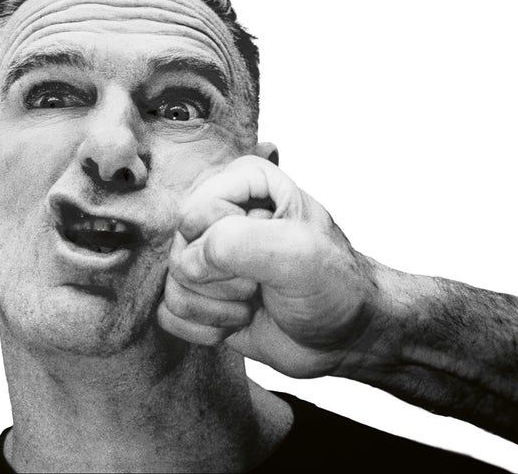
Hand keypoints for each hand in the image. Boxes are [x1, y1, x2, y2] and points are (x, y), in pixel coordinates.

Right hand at [156, 155, 381, 377]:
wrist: (346, 336)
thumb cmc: (335, 286)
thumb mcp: (299, 253)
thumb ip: (239, 242)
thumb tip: (189, 260)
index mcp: (246, 182)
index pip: (195, 214)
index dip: (226, 244)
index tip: (269, 251)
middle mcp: (221, 213)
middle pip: (179, 251)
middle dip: (223, 280)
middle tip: (262, 282)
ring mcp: (209, 255)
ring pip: (174, 284)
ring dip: (218, 308)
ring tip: (255, 302)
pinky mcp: (201, 293)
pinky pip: (171, 312)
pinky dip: (207, 328)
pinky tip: (238, 322)